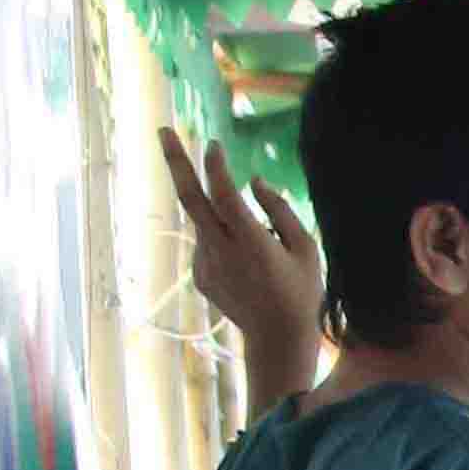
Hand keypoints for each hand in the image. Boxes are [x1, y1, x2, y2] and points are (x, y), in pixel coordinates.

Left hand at [156, 128, 324, 390]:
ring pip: (206, 224)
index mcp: (251, 243)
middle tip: (162, 129)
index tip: (214, 145)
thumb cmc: (301, 291)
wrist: (277, 340)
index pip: (223, 194)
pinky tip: (249, 274)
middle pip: (189, 199)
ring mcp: (206, 264)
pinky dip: (225, 244)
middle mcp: (222, 251)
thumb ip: (280, 210)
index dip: (216, 166)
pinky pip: (210, 245)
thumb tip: (254, 182)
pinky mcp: (199, 275)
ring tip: (259, 258)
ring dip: (225, 222)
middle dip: (175, 161)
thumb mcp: (306, 249)